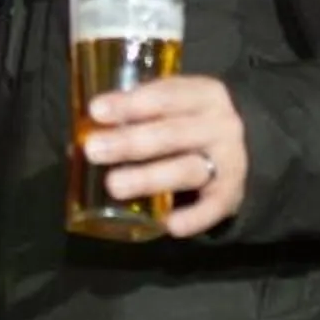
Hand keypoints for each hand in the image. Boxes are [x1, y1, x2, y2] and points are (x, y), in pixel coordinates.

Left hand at [83, 73, 249, 237]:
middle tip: (93, 150)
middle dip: (129, 142)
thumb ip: (134, 117)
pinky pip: (212, 208)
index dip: (130, 103)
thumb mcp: (172, 108)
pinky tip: (169, 224)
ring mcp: (230, 161)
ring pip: (187, 169)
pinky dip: (194, 217)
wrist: (244, 149)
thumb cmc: (190, 123)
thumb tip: (75, 142)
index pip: (165, 95)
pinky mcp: (232, 194)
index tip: (96, 111)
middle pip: (172, 134)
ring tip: (113, 185)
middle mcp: (221, 125)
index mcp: (203, 94)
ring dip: (149, 178)